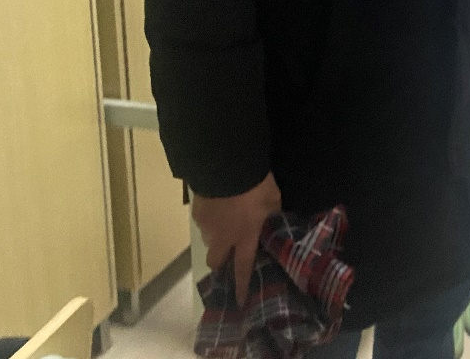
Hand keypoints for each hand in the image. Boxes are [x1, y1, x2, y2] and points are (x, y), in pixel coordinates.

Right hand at [192, 172, 281, 306]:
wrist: (228, 167)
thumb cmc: (256, 185)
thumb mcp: (273, 200)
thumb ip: (272, 215)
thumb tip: (272, 221)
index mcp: (245, 237)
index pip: (243, 268)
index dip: (242, 285)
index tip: (239, 301)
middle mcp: (222, 238)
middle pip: (215, 261)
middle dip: (221, 261)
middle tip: (229, 252)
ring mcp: (206, 225)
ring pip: (208, 241)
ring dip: (216, 237)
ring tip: (225, 222)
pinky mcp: (196, 211)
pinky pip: (202, 222)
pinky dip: (209, 219)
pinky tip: (217, 206)